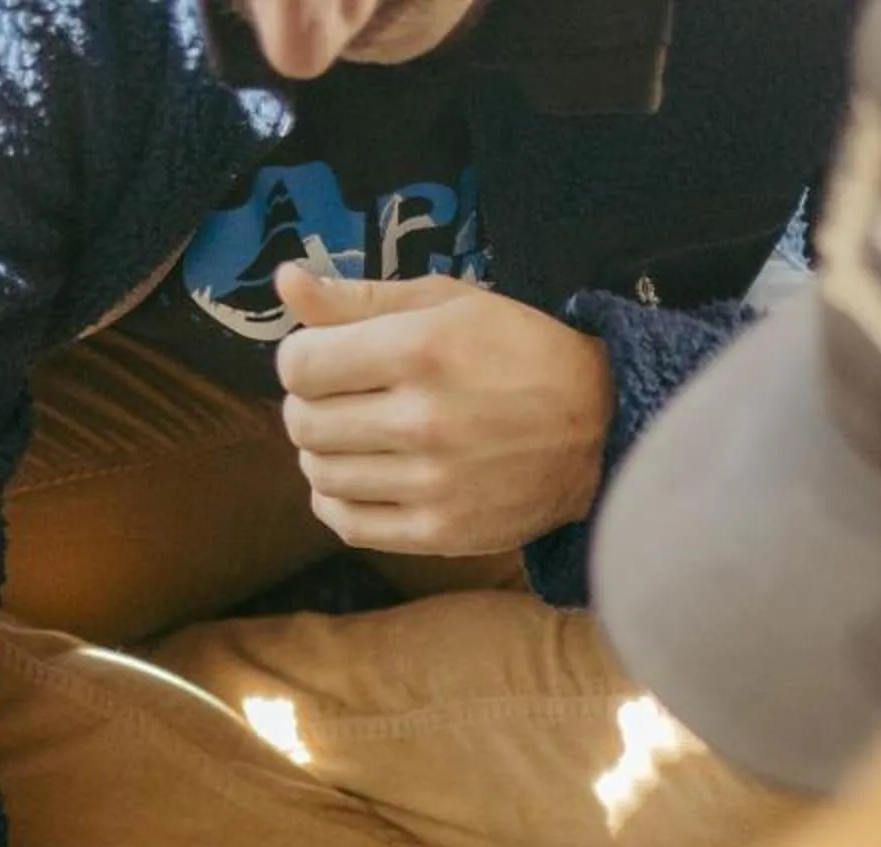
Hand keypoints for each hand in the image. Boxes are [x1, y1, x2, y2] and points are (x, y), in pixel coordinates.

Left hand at [275, 264, 613, 557]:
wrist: (596, 428)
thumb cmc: (516, 352)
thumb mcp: (447, 303)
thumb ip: (359, 298)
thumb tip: (285, 281)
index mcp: (420, 349)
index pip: (302, 365)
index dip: (300, 359)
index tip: (322, 359)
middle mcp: (423, 419)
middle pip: (303, 422)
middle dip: (306, 406)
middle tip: (336, 399)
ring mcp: (431, 483)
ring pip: (320, 475)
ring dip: (322, 454)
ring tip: (353, 437)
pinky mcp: (439, 531)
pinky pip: (348, 524)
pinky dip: (335, 503)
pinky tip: (357, 480)